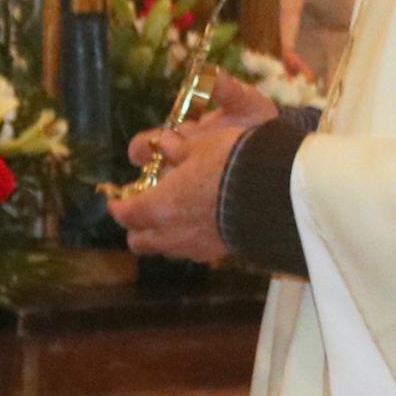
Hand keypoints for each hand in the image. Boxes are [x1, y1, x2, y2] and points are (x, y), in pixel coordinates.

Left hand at [108, 104, 259, 264]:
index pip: (126, 213)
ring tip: (174, 215)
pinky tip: (202, 223)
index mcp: (159, 206)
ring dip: (163, 235)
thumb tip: (166, 143)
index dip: (119, 205)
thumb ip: (178, 148)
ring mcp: (195, 247)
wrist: (276, 191)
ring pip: (165, 249)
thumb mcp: (201, 144)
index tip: (118, 199)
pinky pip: (193, 251)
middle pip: (140, 241)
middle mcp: (171, 233)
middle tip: (144, 209)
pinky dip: (189, 239)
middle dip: (137, 227)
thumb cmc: (232, 161)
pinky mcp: (219, 253)